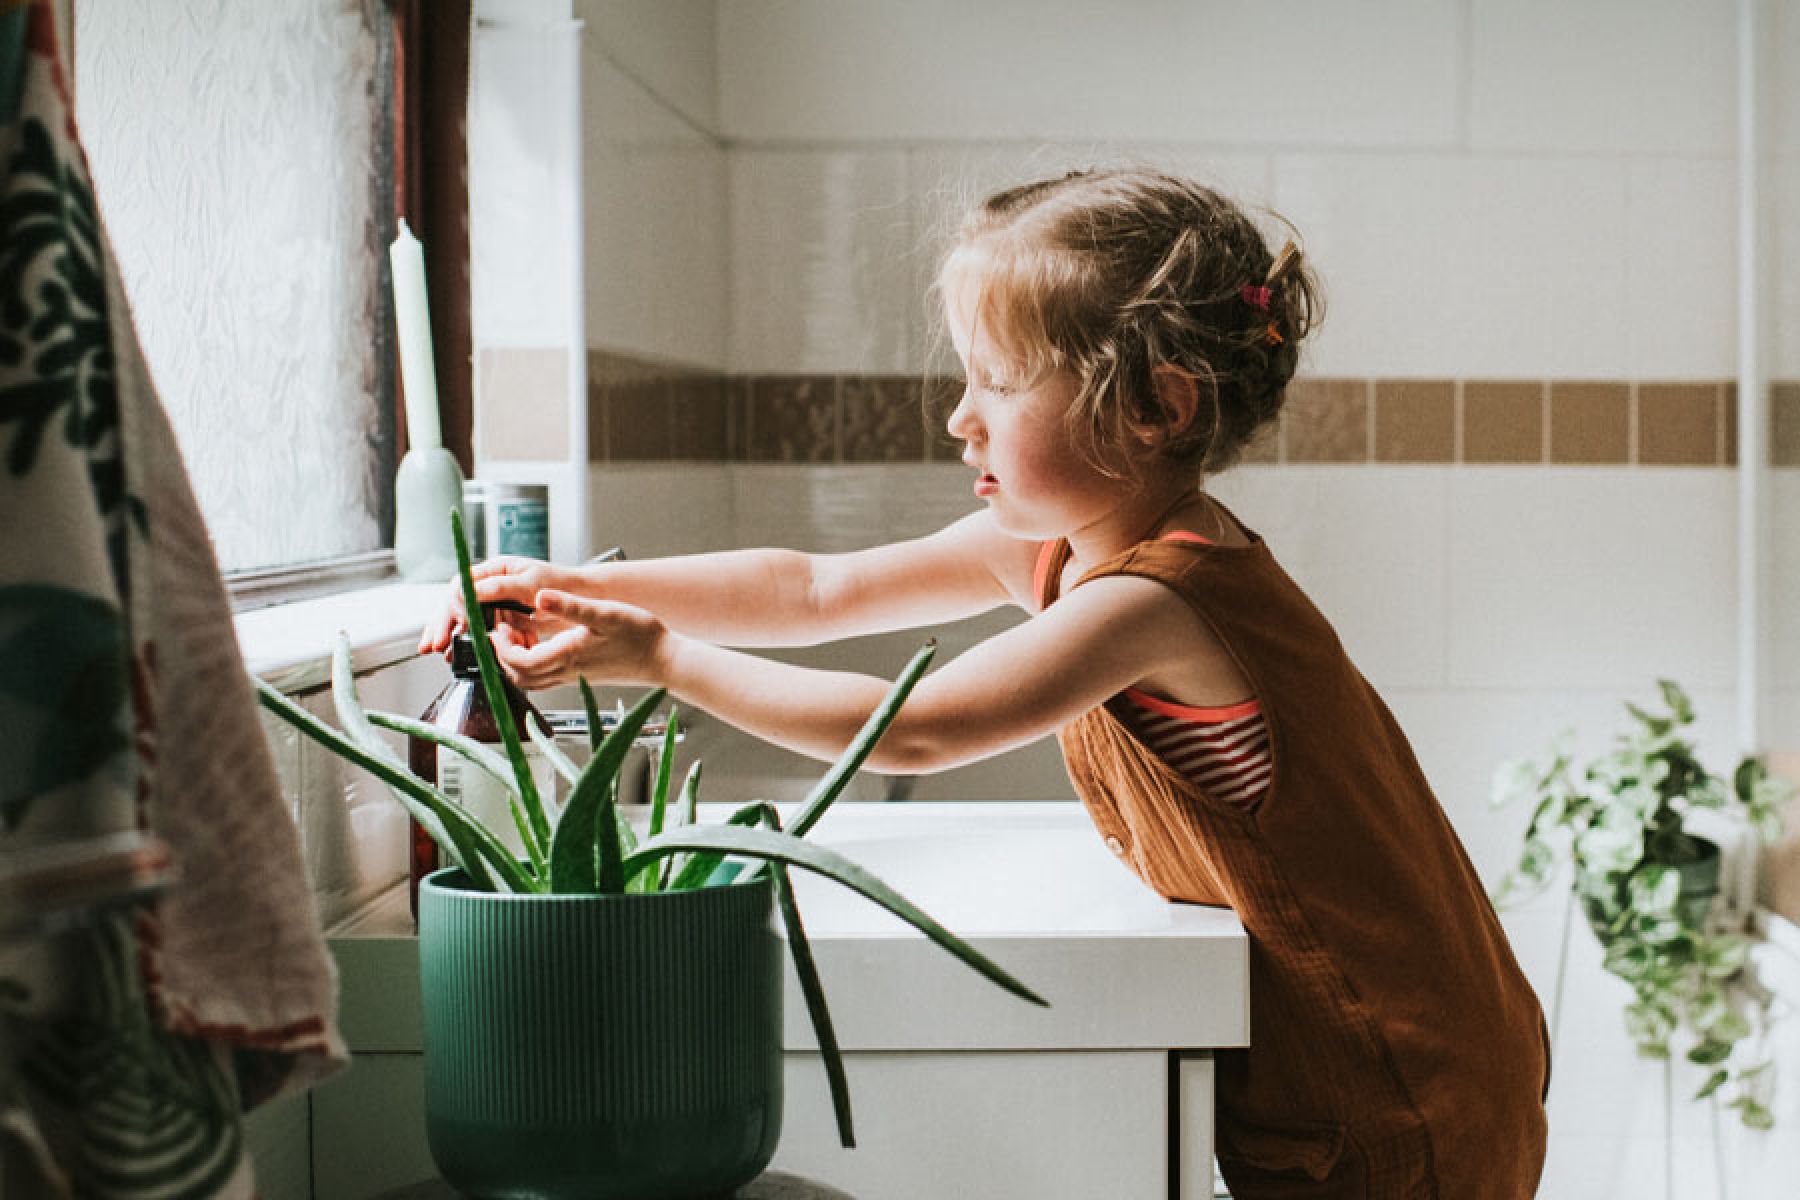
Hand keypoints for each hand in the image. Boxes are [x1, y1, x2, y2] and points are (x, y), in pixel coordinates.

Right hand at [417, 556, 574, 655]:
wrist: (586, 599)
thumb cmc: (563, 583)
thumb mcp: (530, 583)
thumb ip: (500, 587)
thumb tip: (470, 591)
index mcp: (496, 569)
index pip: (461, 585)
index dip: (452, 605)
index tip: (452, 624)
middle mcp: (493, 585)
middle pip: (458, 604)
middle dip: (444, 624)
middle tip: (434, 645)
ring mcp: (498, 604)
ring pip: (467, 619)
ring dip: (454, 636)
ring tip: (444, 654)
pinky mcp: (505, 620)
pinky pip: (483, 631)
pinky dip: (473, 642)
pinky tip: (464, 655)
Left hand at [489, 591, 667, 690]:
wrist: (664, 661)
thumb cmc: (640, 637)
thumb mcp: (605, 613)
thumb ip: (571, 606)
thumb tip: (541, 595)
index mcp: (568, 655)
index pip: (518, 661)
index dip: (501, 646)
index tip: (497, 627)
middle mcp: (567, 671)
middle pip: (519, 676)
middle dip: (503, 655)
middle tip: (502, 631)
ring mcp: (574, 677)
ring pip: (531, 680)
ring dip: (517, 661)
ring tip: (520, 635)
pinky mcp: (581, 676)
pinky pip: (547, 677)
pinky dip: (534, 665)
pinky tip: (543, 644)